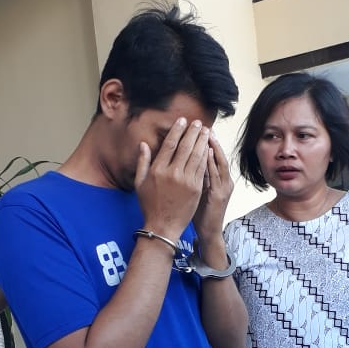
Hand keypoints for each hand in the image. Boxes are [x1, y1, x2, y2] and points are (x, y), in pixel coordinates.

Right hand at [135, 118, 210, 239]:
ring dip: (202, 141)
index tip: (182, 121)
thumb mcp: (140, 183)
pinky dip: (206, 156)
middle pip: (185, 147)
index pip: (170, 144)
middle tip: (199, 123)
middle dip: (193, 132)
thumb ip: (142, 162)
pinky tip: (208, 148)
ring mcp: (186, 181)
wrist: (163, 226)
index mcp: (157, 170)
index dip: (177, 130)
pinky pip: (202, 168)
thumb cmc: (150, 205)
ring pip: (196, 156)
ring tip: (206, 132)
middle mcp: (172, 173)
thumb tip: (143, 144)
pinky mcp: (196, 188)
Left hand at [193, 131, 233, 244]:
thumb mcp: (199, 190)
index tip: (199, 129)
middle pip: (218, 155)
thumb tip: (185, 159)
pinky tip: (206, 153)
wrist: (209, 231)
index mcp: (219, 178)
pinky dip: (211, 163)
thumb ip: (196, 174)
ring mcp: (223, 187)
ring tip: (207, 134)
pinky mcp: (219, 195)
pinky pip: (215, 175)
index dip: (207, 142)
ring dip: (213, 148)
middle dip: (211, 140)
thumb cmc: (201, 211)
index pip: (213, 156)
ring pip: (219, 163)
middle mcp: (224, 180)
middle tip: (204, 126)